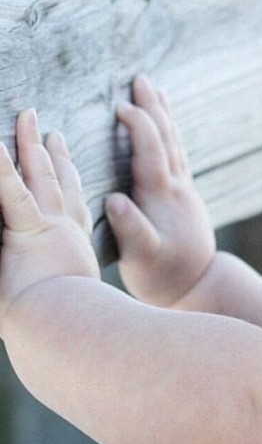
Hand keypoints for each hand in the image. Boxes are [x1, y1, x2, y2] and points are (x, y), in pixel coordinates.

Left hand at [0, 110, 99, 329]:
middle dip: (53, 154)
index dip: (69, 178)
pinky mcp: (26, 229)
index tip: (66, 159)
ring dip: (30, 144)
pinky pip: (11, 191)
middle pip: (59, 181)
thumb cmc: (68, 323)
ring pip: (38, 176)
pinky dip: (1, 168)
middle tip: (49, 130)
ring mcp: (46, 225)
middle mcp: (64, 229)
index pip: (71, 204)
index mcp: (72, 245)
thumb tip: (65, 287)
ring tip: (28, 116)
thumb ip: (60, 284)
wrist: (66, 328)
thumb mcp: (68, 297)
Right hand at [105, 76, 215, 307]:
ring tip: (155, 89)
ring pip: (174, 142)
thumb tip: (115, 199)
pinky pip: (177, 154)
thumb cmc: (163, 274)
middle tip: (141, 79)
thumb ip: (131, 229)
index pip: (151, 151)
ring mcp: (183, 188)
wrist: (196, 284)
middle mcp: (176, 186)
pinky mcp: (184, 194)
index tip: (121, 106)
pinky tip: (166, 126)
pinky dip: (170, 134)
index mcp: (162, 195)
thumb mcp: (143, 257)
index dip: (140, 126)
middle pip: (166, 138)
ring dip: (164, 114)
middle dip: (153, 107)